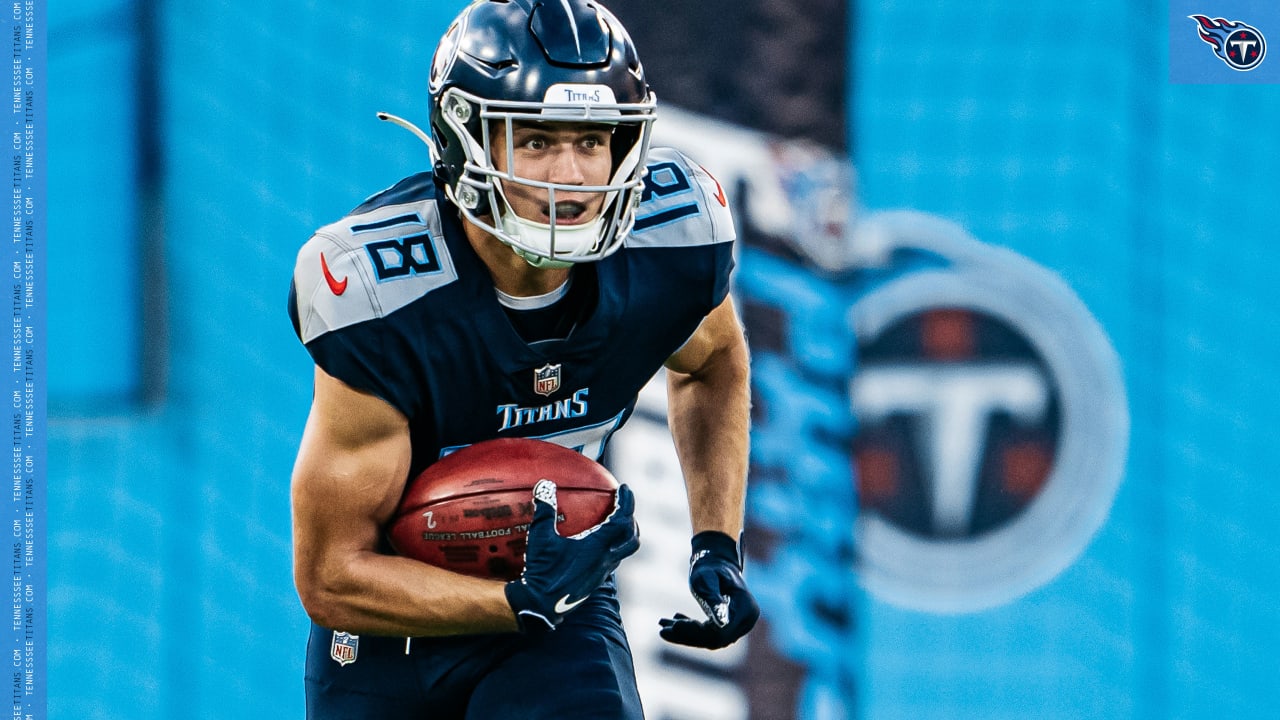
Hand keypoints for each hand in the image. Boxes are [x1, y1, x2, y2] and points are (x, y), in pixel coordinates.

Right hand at [504, 480, 639, 632]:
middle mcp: (605, 561)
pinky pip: (609, 563)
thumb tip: (545, 484)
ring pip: (622, 553)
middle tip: (624, 508)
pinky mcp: (593, 584)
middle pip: (631, 539)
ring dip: (623, 538)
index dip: (627, 501)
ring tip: (613, 527)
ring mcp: (600, 574)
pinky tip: (592, 548)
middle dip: (631, 521)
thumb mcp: (540, 537)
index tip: (625, 488)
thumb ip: (545, 509)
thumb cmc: (542, 570)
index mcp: (598, 547)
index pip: (622, 519)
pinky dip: (608, 551)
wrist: (540, 606)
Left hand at [659, 531, 758, 648]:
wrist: (717, 562)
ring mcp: (739, 626)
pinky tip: (674, 624)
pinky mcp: (729, 627)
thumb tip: (720, 623)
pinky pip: (708, 635)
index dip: (697, 632)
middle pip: (714, 639)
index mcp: (745, 609)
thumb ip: (713, 599)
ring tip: (663, 628)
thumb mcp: (708, 580)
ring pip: (709, 639)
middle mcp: (746, 621)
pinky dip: (690, 631)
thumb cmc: (711, 567)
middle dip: (687, 635)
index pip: (721, 632)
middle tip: (663, 630)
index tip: (675, 626)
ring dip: (685, 635)